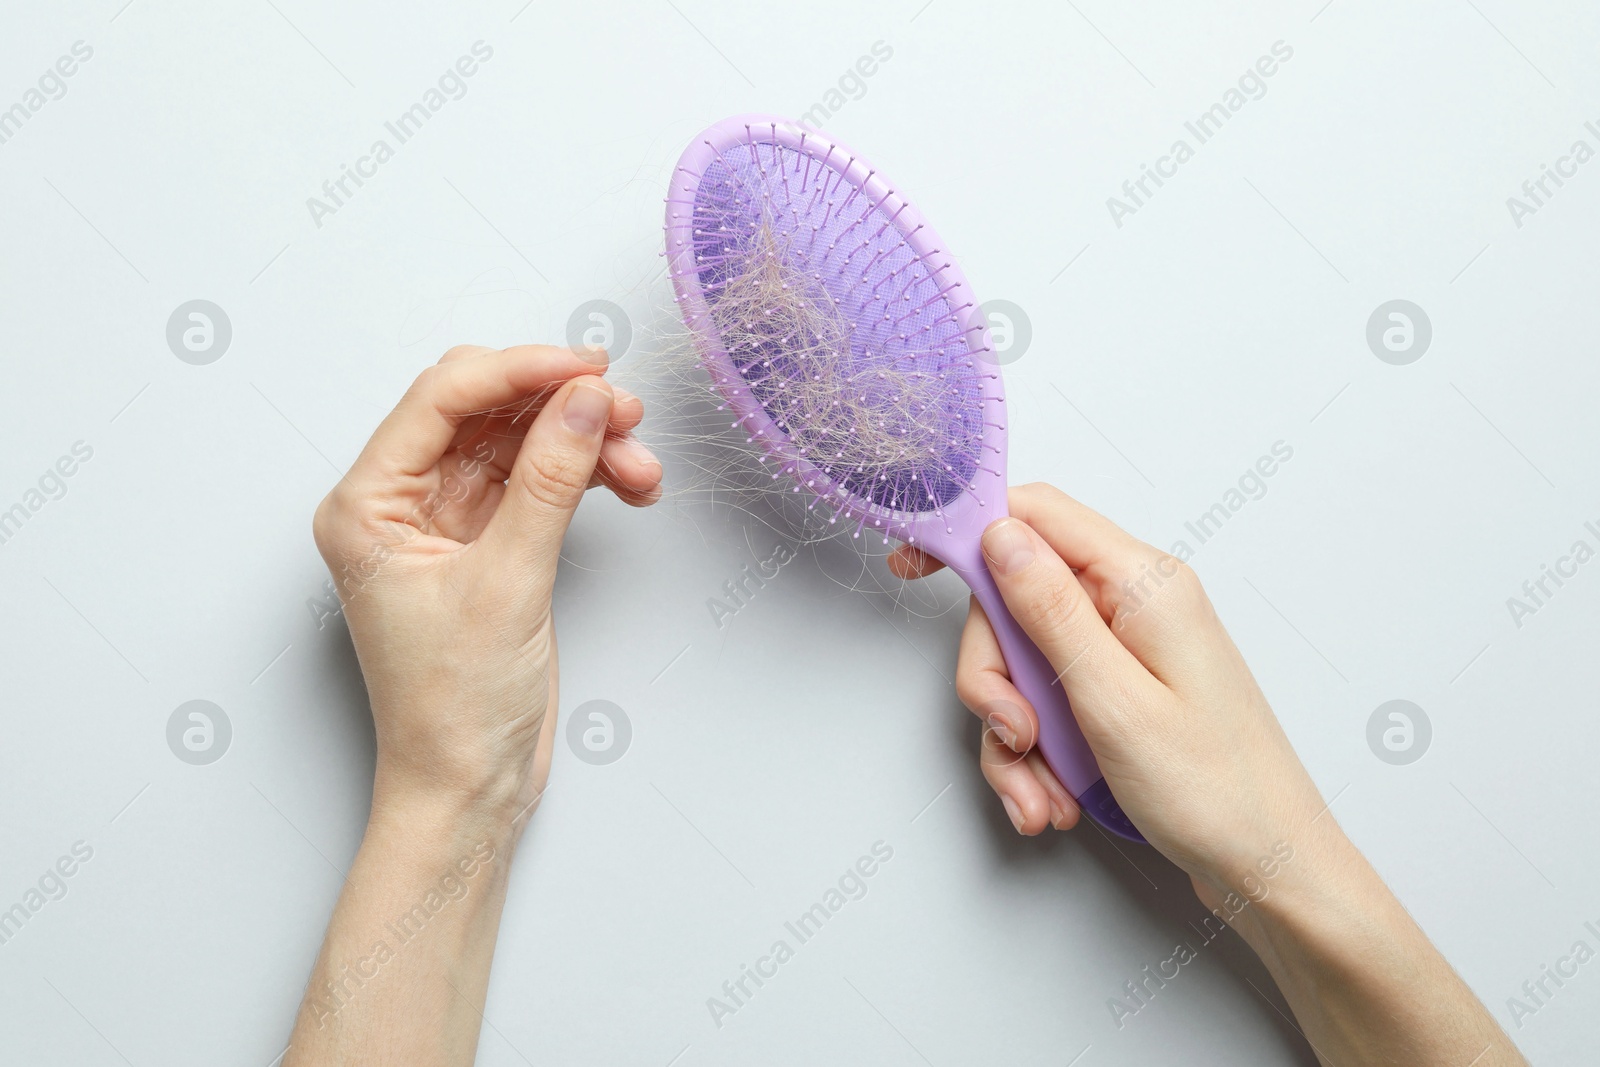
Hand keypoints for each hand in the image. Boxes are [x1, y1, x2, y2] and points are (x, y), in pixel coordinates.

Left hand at [311, 344, 660, 825]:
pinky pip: (538, 483)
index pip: (441, 400)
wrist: (468, 788)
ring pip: (519, 444)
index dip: (519, 371)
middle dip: (557, 403)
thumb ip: (549, 482)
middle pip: (482, 411)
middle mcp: (399, 504)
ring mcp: (446, 523)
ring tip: (640, 467)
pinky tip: (628, 486)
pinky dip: (584, 476)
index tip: (588, 369)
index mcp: (367, 506)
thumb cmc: (453, 709)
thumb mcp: (507, 584)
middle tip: (624, 412)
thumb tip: (585, 401)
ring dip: (583, 443)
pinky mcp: (488, 546)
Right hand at [889, 483, 1330, 894]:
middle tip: (1015, 734)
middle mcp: (1135, 606)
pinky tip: (1054, 800)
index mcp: (1144, 584)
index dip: (968, 533)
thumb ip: (1050, 609)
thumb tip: (999, 535)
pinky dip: (1039, 756)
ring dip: (1015, 735)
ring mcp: (1126, 653)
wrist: (1272, 869)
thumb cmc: (1216, 792)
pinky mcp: (1120, 695)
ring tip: (1043, 795)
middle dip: (994, 676)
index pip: (1036, 515)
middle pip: (1015, 603)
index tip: (911, 568)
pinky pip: (1049, 705)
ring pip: (1024, 664)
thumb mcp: (1113, 699)